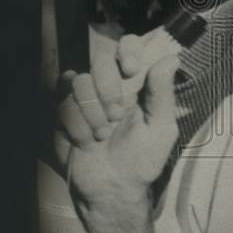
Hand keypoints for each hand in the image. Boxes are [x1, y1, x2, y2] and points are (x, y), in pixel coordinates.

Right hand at [53, 49, 179, 232]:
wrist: (110, 188)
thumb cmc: (141, 160)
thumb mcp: (161, 129)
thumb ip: (162, 93)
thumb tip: (171, 57)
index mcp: (133, 82)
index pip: (127, 44)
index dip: (126, 48)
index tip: (130, 69)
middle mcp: (105, 82)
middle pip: (99, 57)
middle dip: (109, 88)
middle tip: (117, 116)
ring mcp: (81, 95)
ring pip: (78, 80)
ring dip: (93, 114)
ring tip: (102, 136)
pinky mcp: (61, 110)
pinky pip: (63, 103)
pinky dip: (77, 126)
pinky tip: (85, 141)